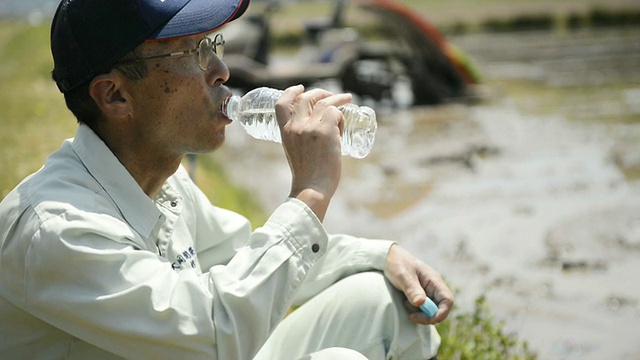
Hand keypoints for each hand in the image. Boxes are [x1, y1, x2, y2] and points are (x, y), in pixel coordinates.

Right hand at [275, 85, 351, 220]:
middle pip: (306, 97)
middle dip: (320, 93)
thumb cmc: (307, 177)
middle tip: (332, 96)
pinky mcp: (326, 131)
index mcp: (285, 132)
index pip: (282, 103)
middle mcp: (296, 126)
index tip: (300, 88)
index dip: (291, 92)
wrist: (312, 189)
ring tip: (347, 100)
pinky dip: (341, 117)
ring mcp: (310, 127)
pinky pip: (336, 113)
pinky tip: (342, 129)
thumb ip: (302, 139)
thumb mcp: (296, 153)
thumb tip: (319, 133)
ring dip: (337, 99)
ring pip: (325, 102)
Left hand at [383, 244, 453, 324]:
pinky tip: (405, 302)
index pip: (447, 301)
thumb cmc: (397, 264)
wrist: (388, 258)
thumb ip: (412, 289)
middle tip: (412, 316)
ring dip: (419, 313)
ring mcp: (427, 292)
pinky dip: (414, 310)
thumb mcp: (403, 276)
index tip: (430, 319)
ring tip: (405, 302)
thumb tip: (421, 303)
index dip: (442, 313)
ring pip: (430, 311)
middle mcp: (434, 288)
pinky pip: (422, 308)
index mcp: (434, 281)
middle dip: (427, 316)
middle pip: (439, 309)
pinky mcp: (419, 296)